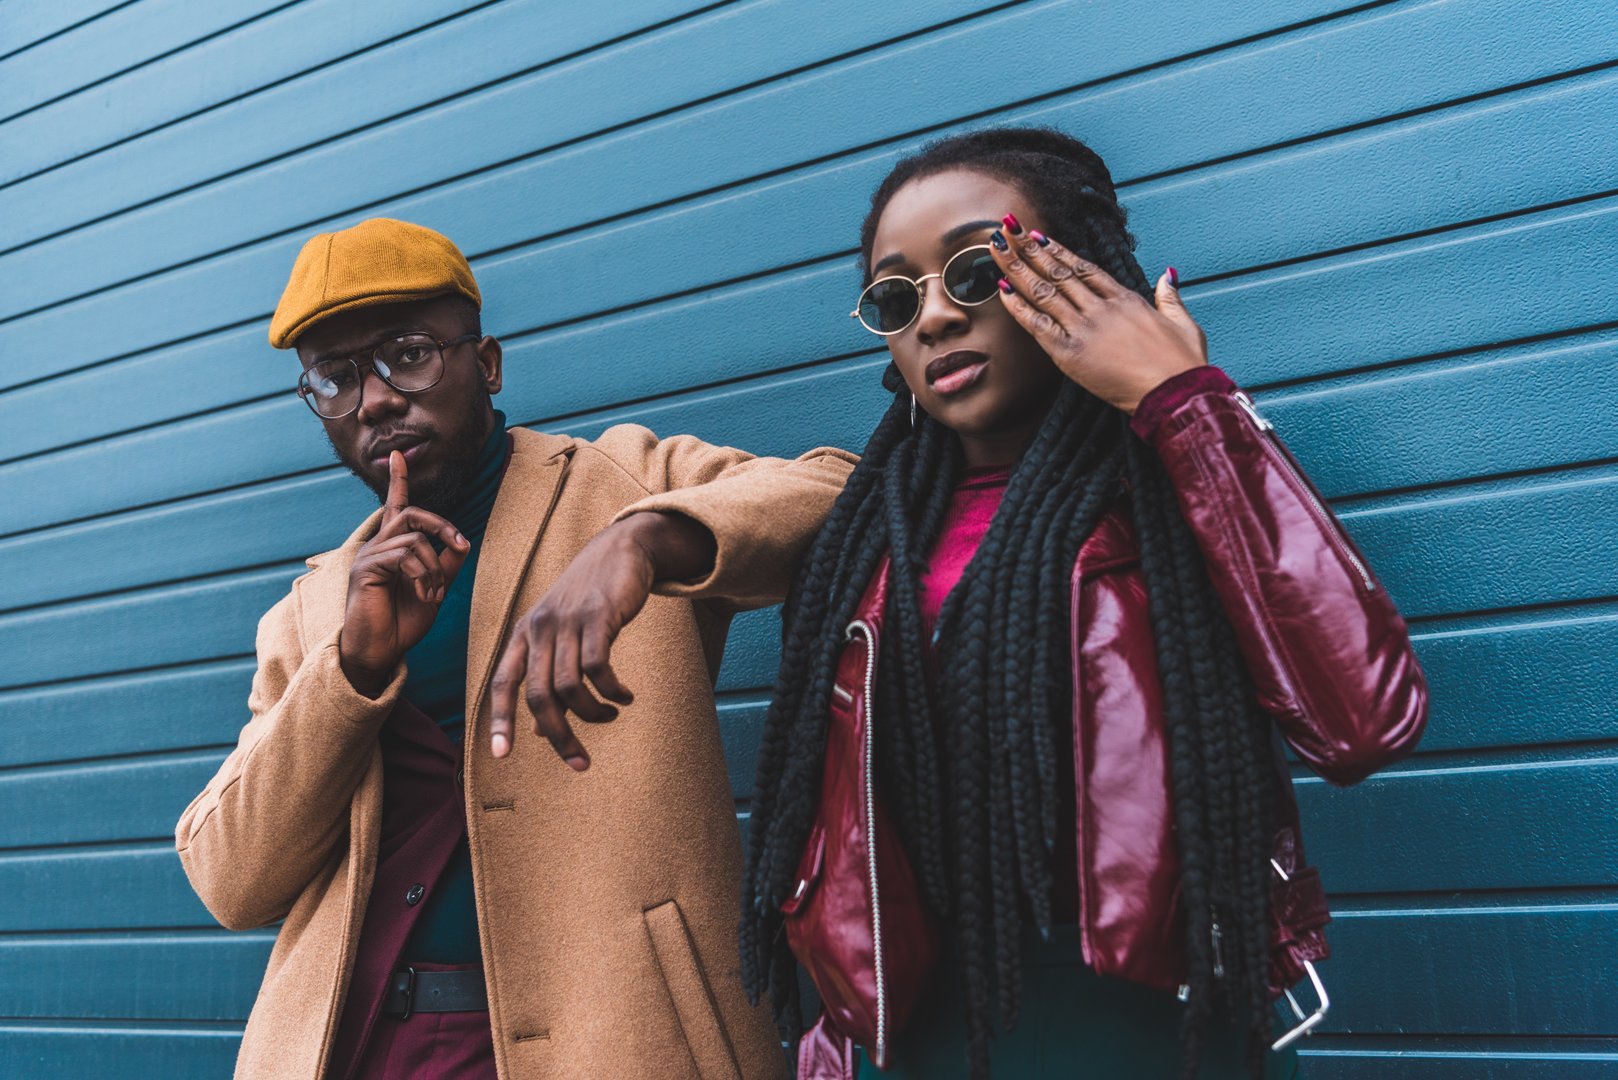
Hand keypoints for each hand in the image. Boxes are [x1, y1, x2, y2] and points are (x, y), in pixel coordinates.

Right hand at [338, 451, 470, 695]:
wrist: (381, 651)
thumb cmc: (403, 622)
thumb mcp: (434, 589)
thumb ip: (446, 565)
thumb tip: (462, 542)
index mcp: (394, 548)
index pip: (397, 507)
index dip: (398, 480)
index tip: (398, 455)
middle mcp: (379, 546)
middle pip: (413, 514)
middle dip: (443, 526)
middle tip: (459, 544)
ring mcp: (370, 556)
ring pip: (415, 539)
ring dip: (435, 567)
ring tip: (434, 593)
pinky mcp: (367, 568)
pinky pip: (406, 556)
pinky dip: (424, 576)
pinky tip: (425, 596)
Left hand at [487, 511, 716, 768]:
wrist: (619, 550)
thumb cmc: (587, 597)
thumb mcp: (558, 632)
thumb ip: (544, 673)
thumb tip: (536, 728)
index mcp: (523, 634)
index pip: (502, 683)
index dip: (500, 720)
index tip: (500, 755)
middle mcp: (539, 628)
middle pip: (537, 696)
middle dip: (558, 736)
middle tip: (579, 763)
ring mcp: (567, 621)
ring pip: (568, 687)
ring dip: (592, 714)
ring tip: (610, 715)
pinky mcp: (598, 617)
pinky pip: (598, 668)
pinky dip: (612, 691)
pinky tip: (625, 696)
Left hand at [990, 225, 1206, 413]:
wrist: (1175, 394)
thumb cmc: (1181, 364)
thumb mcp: (1182, 322)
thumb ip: (1169, 296)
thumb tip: (1167, 274)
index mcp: (1125, 299)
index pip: (1084, 268)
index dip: (1058, 250)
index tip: (1038, 236)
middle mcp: (1100, 309)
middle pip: (1058, 272)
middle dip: (1029, 249)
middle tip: (1007, 228)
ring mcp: (1084, 329)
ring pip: (1044, 292)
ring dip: (1017, 267)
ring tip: (998, 246)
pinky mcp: (1070, 354)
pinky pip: (1038, 325)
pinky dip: (1019, 307)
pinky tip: (1003, 289)